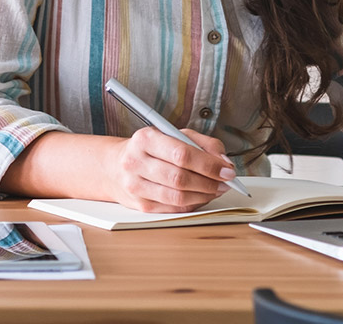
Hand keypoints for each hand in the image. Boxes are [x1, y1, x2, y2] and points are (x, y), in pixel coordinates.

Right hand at [110, 127, 236, 212]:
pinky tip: (202, 196)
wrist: (115, 166)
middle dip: (210, 182)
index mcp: (146, 139)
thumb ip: (203, 144)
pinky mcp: (140, 205)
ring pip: (178, 197)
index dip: (209, 165)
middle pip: (180, 178)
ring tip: (216, 189)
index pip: (182, 154)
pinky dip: (194, 204)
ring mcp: (136, 186)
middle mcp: (136, 162)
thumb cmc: (151, 148)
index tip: (227, 170)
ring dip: (204, 195)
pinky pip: (174, 209)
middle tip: (226, 182)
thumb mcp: (175, 134)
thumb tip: (224, 162)